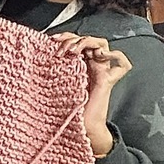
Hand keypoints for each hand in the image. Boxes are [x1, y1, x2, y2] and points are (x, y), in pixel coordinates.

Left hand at [53, 33, 131, 155]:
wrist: (80, 127)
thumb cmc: (68, 108)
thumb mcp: (57, 82)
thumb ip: (55, 67)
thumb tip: (41, 51)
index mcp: (79, 63)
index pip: (76, 40)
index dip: (65, 36)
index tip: (51, 40)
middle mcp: (91, 65)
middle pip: (88, 38)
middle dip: (72, 38)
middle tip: (59, 47)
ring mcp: (101, 71)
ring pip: (102, 43)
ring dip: (86, 42)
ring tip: (73, 51)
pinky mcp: (107, 80)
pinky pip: (121, 64)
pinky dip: (114, 54)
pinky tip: (98, 56)